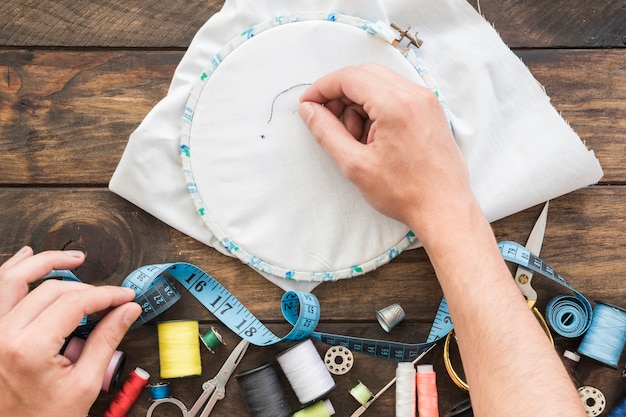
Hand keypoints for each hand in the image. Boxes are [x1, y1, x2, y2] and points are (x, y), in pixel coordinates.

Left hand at [0, 246, 140, 416]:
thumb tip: (127, 311)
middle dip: (86, 288)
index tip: (124, 297)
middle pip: (51, 290)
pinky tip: (28, 258)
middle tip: (109, 296)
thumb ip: (107, 340)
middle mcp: (4, 335)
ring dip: (44, 262)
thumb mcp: (84, 384)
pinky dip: (14, 272)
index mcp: (29, 349)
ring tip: (73, 257)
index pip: (75, 303)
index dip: (106, 295)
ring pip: (14, 279)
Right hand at [298, 63, 477, 243]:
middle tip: (328, 122)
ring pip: (379, 84)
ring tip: (356, 140)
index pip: (348, 77)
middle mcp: (414, 94)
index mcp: (395, 104)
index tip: (308, 104)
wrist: (444, 210)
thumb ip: (327, 132)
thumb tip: (309, 111)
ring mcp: (426, 101)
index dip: (321, 88)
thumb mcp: (355, 164)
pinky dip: (377, 109)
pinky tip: (373, 138)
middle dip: (340, 95)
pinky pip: (396, 95)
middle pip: (364, 75)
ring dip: (359, 104)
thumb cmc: (406, 192)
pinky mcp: (430, 111)